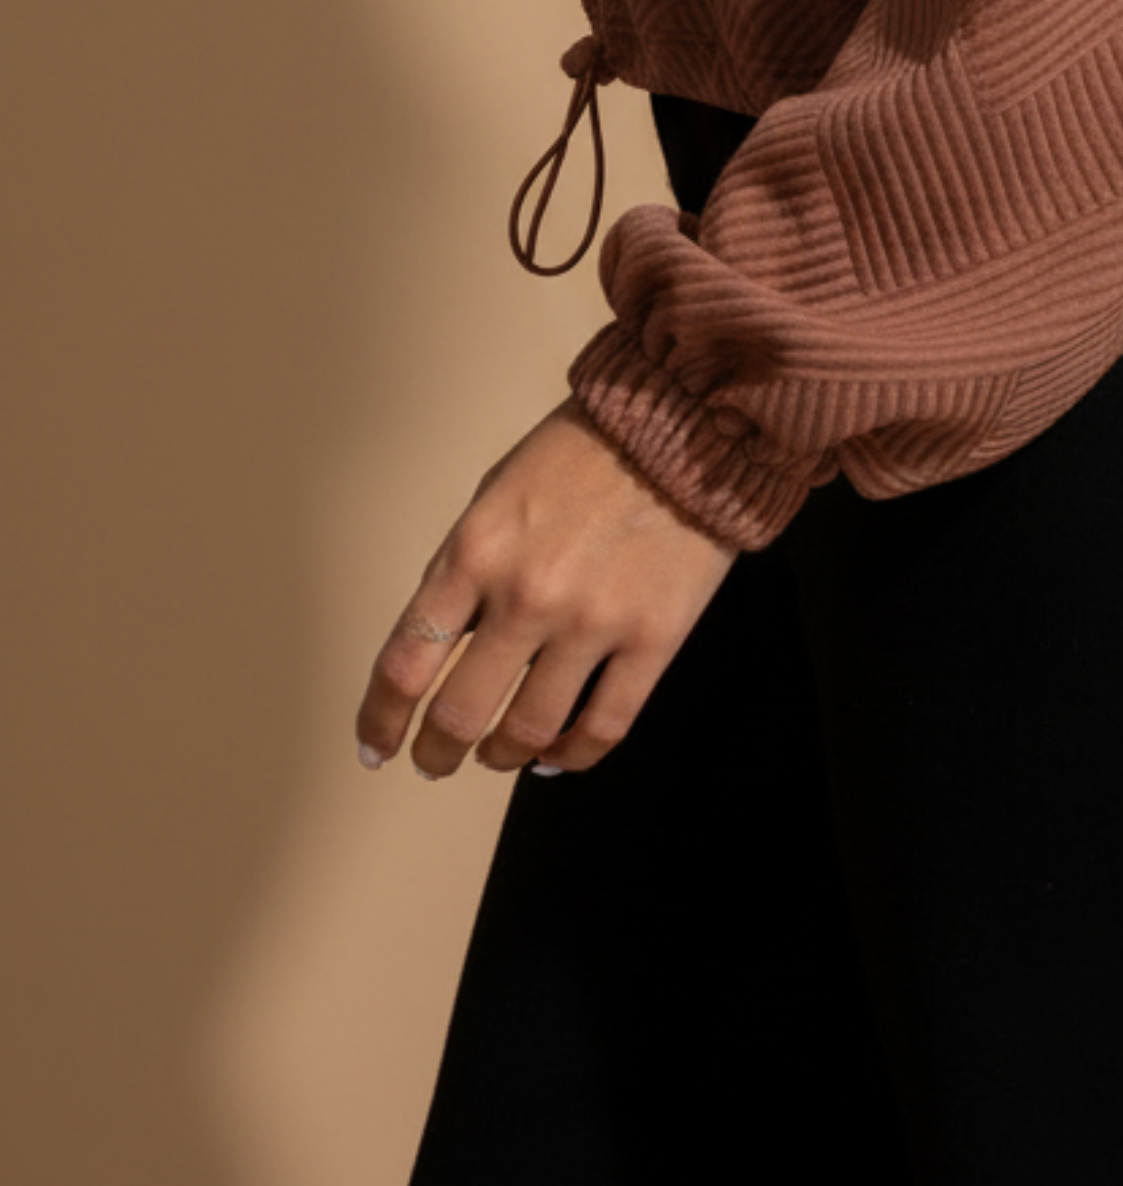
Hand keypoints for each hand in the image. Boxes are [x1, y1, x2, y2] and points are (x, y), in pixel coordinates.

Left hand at [355, 398, 737, 779]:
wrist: (683, 422)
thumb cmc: (586, 450)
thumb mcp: (497, 492)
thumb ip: (467, 569)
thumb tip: (446, 645)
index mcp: (476, 551)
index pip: (405, 663)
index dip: (381, 719)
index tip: (375, 746)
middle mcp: (526, 594)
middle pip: (460, 715)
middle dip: (436, 752)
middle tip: (434, 762)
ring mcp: (592, 621)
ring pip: (529, 732)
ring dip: (501, 757)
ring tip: (497, 757)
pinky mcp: (652, 638)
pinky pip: (603, 727)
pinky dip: (572, 756)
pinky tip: (557, 755)